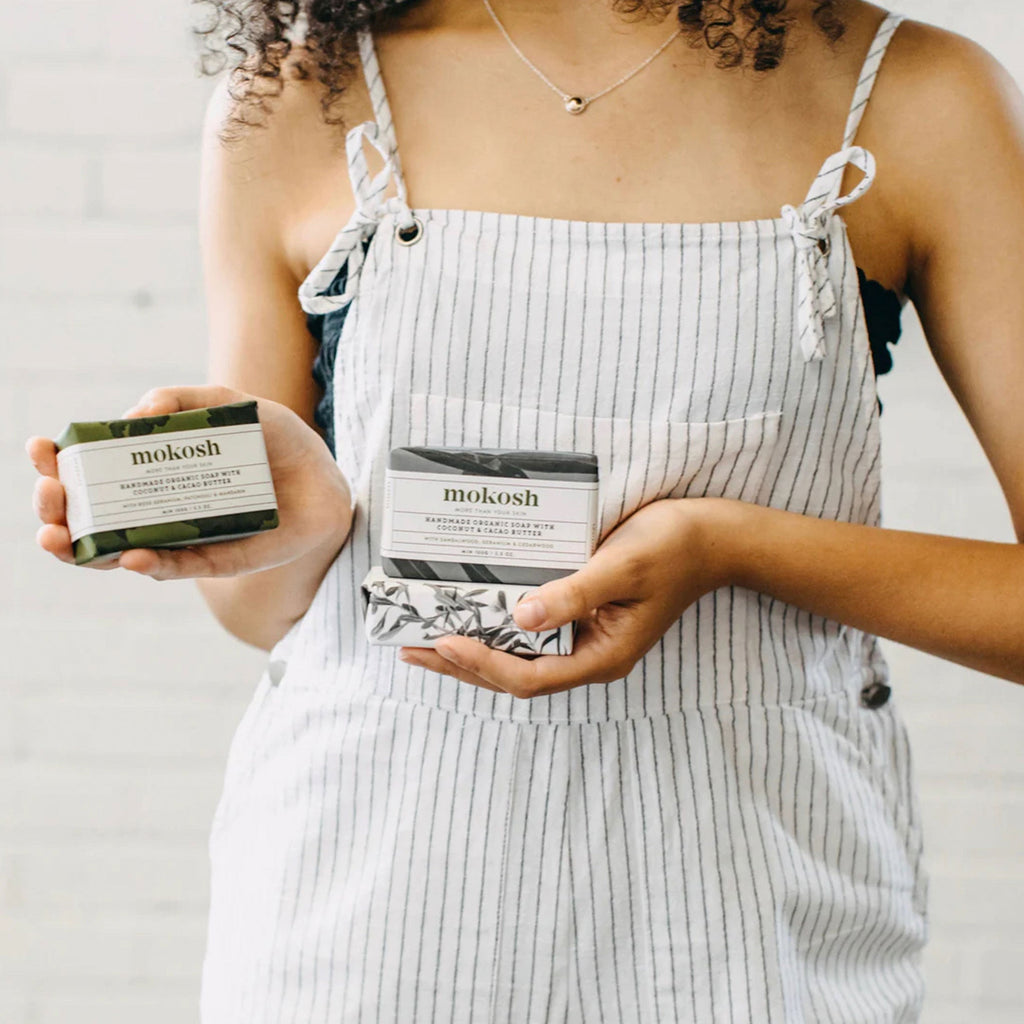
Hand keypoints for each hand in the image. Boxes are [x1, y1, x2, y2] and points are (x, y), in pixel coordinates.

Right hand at [26, 384, 351, 578]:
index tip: (40, 447)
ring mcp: (185, 538)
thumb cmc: (276, 440)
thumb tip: (135, 415)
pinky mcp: (219, 560)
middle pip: (92, 520)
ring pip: (121, 554)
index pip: (92, 474)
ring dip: (85, 549)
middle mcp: (161, 509)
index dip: (58, 464)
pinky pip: (178, 568)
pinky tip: (132, 556)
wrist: (326, 476)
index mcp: (154, 471)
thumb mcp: (231, 405)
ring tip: (59, 537)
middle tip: (49, 494)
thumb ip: (184, 400)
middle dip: (56, 511)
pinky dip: (152, 565)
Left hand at [398, 498, 730, 696]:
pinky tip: (469, 614)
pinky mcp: (581, 619)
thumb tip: (520, 617)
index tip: (444, 643)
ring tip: (426, 639)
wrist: (710, 539)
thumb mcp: (622, 569)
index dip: (484, 664)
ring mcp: (585, 639)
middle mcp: (589, 655)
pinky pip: (529, 634)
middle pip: (515, 676)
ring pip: (518, 658)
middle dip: (462, 665)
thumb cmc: (671, 550)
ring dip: (472, 651)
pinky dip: (494, 628)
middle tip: (412, 648)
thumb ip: (574, 594)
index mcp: (603, 656)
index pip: (530, 677)